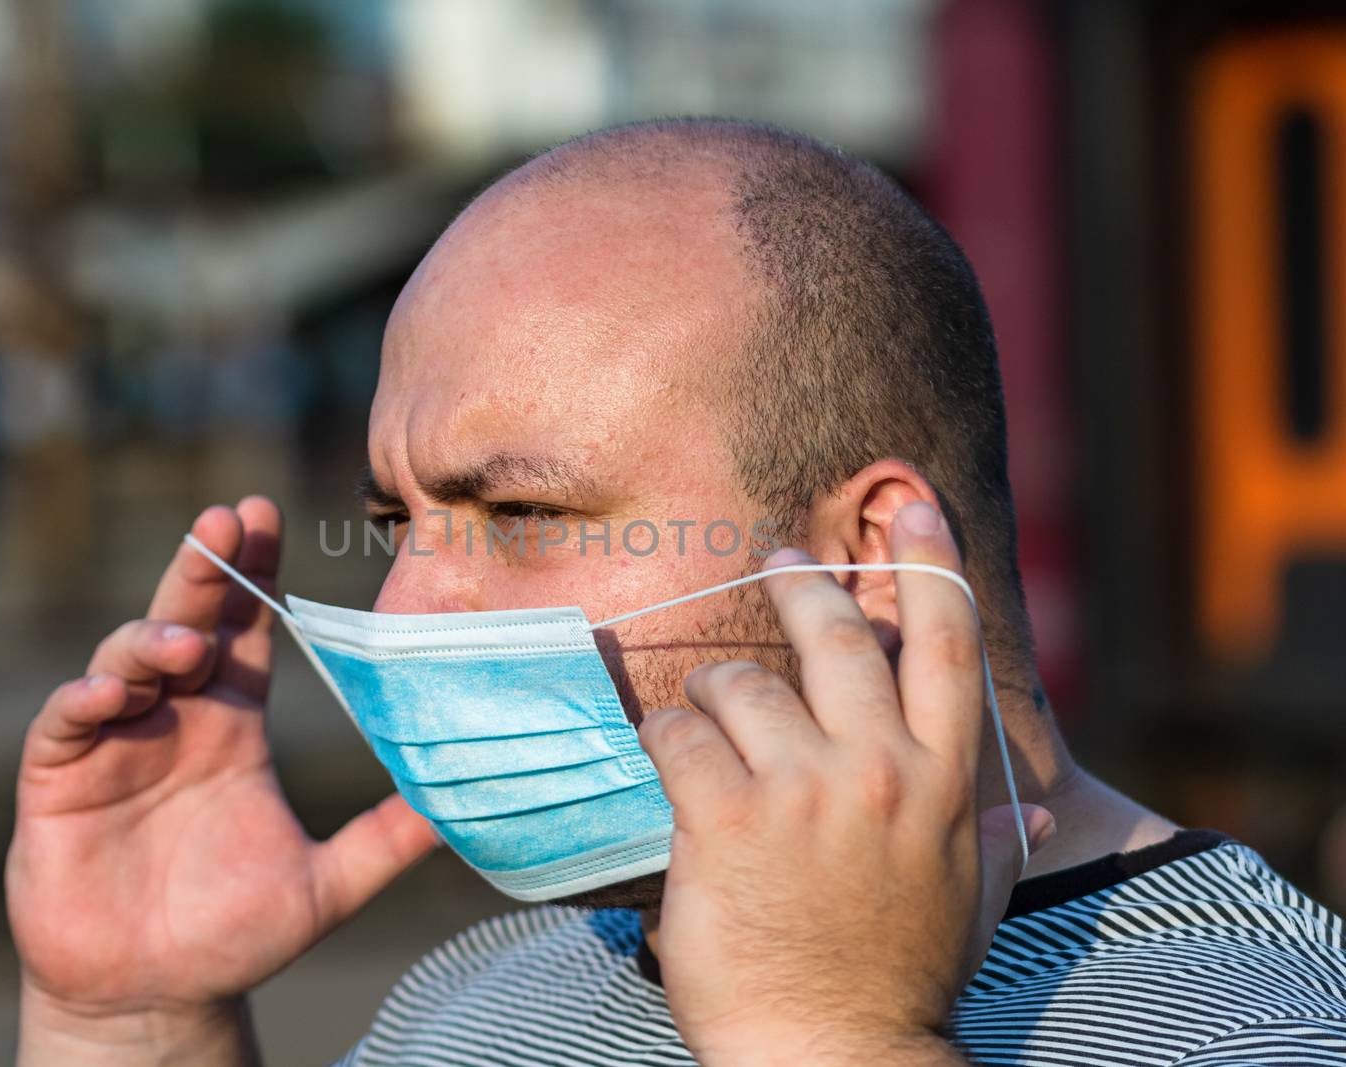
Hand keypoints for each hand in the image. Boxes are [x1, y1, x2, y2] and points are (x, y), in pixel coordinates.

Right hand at [6, 497, 439, 1062]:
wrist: (156, 996)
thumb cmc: (234, 935)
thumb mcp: (326, 885)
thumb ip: (385, 840)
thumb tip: (458, 807)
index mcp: (233, 724)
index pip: (246, 630)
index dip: (253, 574)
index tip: (266, 516)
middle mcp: (174, 718)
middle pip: (187, 620)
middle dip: (202, 568)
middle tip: (225, 519)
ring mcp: (113, 743)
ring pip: (124, 659)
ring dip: (153, 638)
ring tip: (189, 641)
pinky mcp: (58, 782)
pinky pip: (63, 724)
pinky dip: (84, 700)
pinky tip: (110, 693)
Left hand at [639, 502, 1054, 1065]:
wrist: (833, 1056)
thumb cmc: (894, 978)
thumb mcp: (969, 903)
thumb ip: (996, 843)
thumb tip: (1032, 810)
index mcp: (946, 780)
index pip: (947, 640)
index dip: (930, 556)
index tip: (910, 498)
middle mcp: (880, 768)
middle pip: (834, 633)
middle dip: (799, 582)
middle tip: (777, 562)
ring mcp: (802, 788)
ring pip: (738, 681)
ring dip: (713, 692)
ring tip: (706, 719)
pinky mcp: (725, 815)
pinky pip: (677, 734)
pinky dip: (664, 741)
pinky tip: (670, 767)